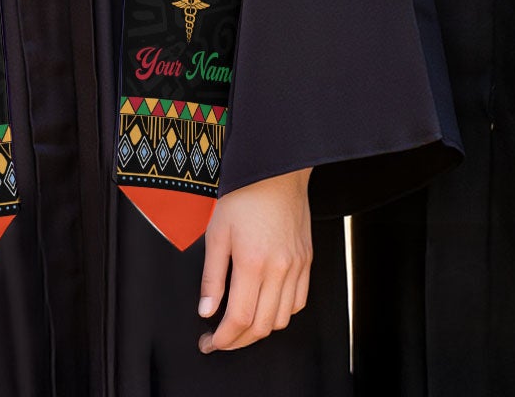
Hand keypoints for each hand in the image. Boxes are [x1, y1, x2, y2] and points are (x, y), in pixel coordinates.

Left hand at [198, 167, 311, 352]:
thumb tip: (207, 311)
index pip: (240, 318)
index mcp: (253, 263)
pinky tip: (265, 307)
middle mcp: (279, 270)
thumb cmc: (243, 196)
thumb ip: (212, 276)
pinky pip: (299, 302)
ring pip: (282, 319)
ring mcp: (297, 267)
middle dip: (238, 341)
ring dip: (260, 330)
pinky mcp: (307, 262)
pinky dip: (281, 313)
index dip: (224, 338)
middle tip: (220, 340)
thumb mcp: (216, 232)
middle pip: (262, 326)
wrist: (275, 171)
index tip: (210, 343)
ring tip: (240, 325)